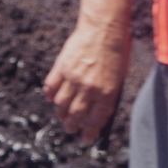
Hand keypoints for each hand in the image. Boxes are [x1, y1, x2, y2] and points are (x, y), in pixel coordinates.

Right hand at [41, 24, 129, 144]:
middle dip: (72, 126)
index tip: (86, 138)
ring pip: (61, 103)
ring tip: (61, 117)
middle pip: (76, 114)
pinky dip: (49, 95)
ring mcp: (73, 78)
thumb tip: (97, 111)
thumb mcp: (119, 77)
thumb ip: (108, 94)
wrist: (103, 29)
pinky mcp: (62, 67)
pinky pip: (51, 86)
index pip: (96, 119)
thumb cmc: (116, 52)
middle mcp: (89, 88)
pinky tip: (51, 99)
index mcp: (107, 92)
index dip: (90, 131)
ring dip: (60, 113)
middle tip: (70, 130)